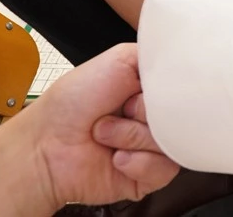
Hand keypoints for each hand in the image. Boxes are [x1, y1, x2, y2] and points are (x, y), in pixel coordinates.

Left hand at [30, 43, 178, 206]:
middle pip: (181, 116)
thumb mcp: (120, 59)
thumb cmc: (73, 101)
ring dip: (134, 137)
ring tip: (107, 134)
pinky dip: (138, 162)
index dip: (166, 90)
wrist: (46, 145)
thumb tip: (186, 65)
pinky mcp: (149, 176)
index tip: (140, 88)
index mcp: (153, 91)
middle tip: (121, 110)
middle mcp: (154, 119)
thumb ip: (158, 56)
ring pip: (172, 143)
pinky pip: (164, 169)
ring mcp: (153, 147)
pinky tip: (116, 157)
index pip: (184, 90)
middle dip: (145, 113)